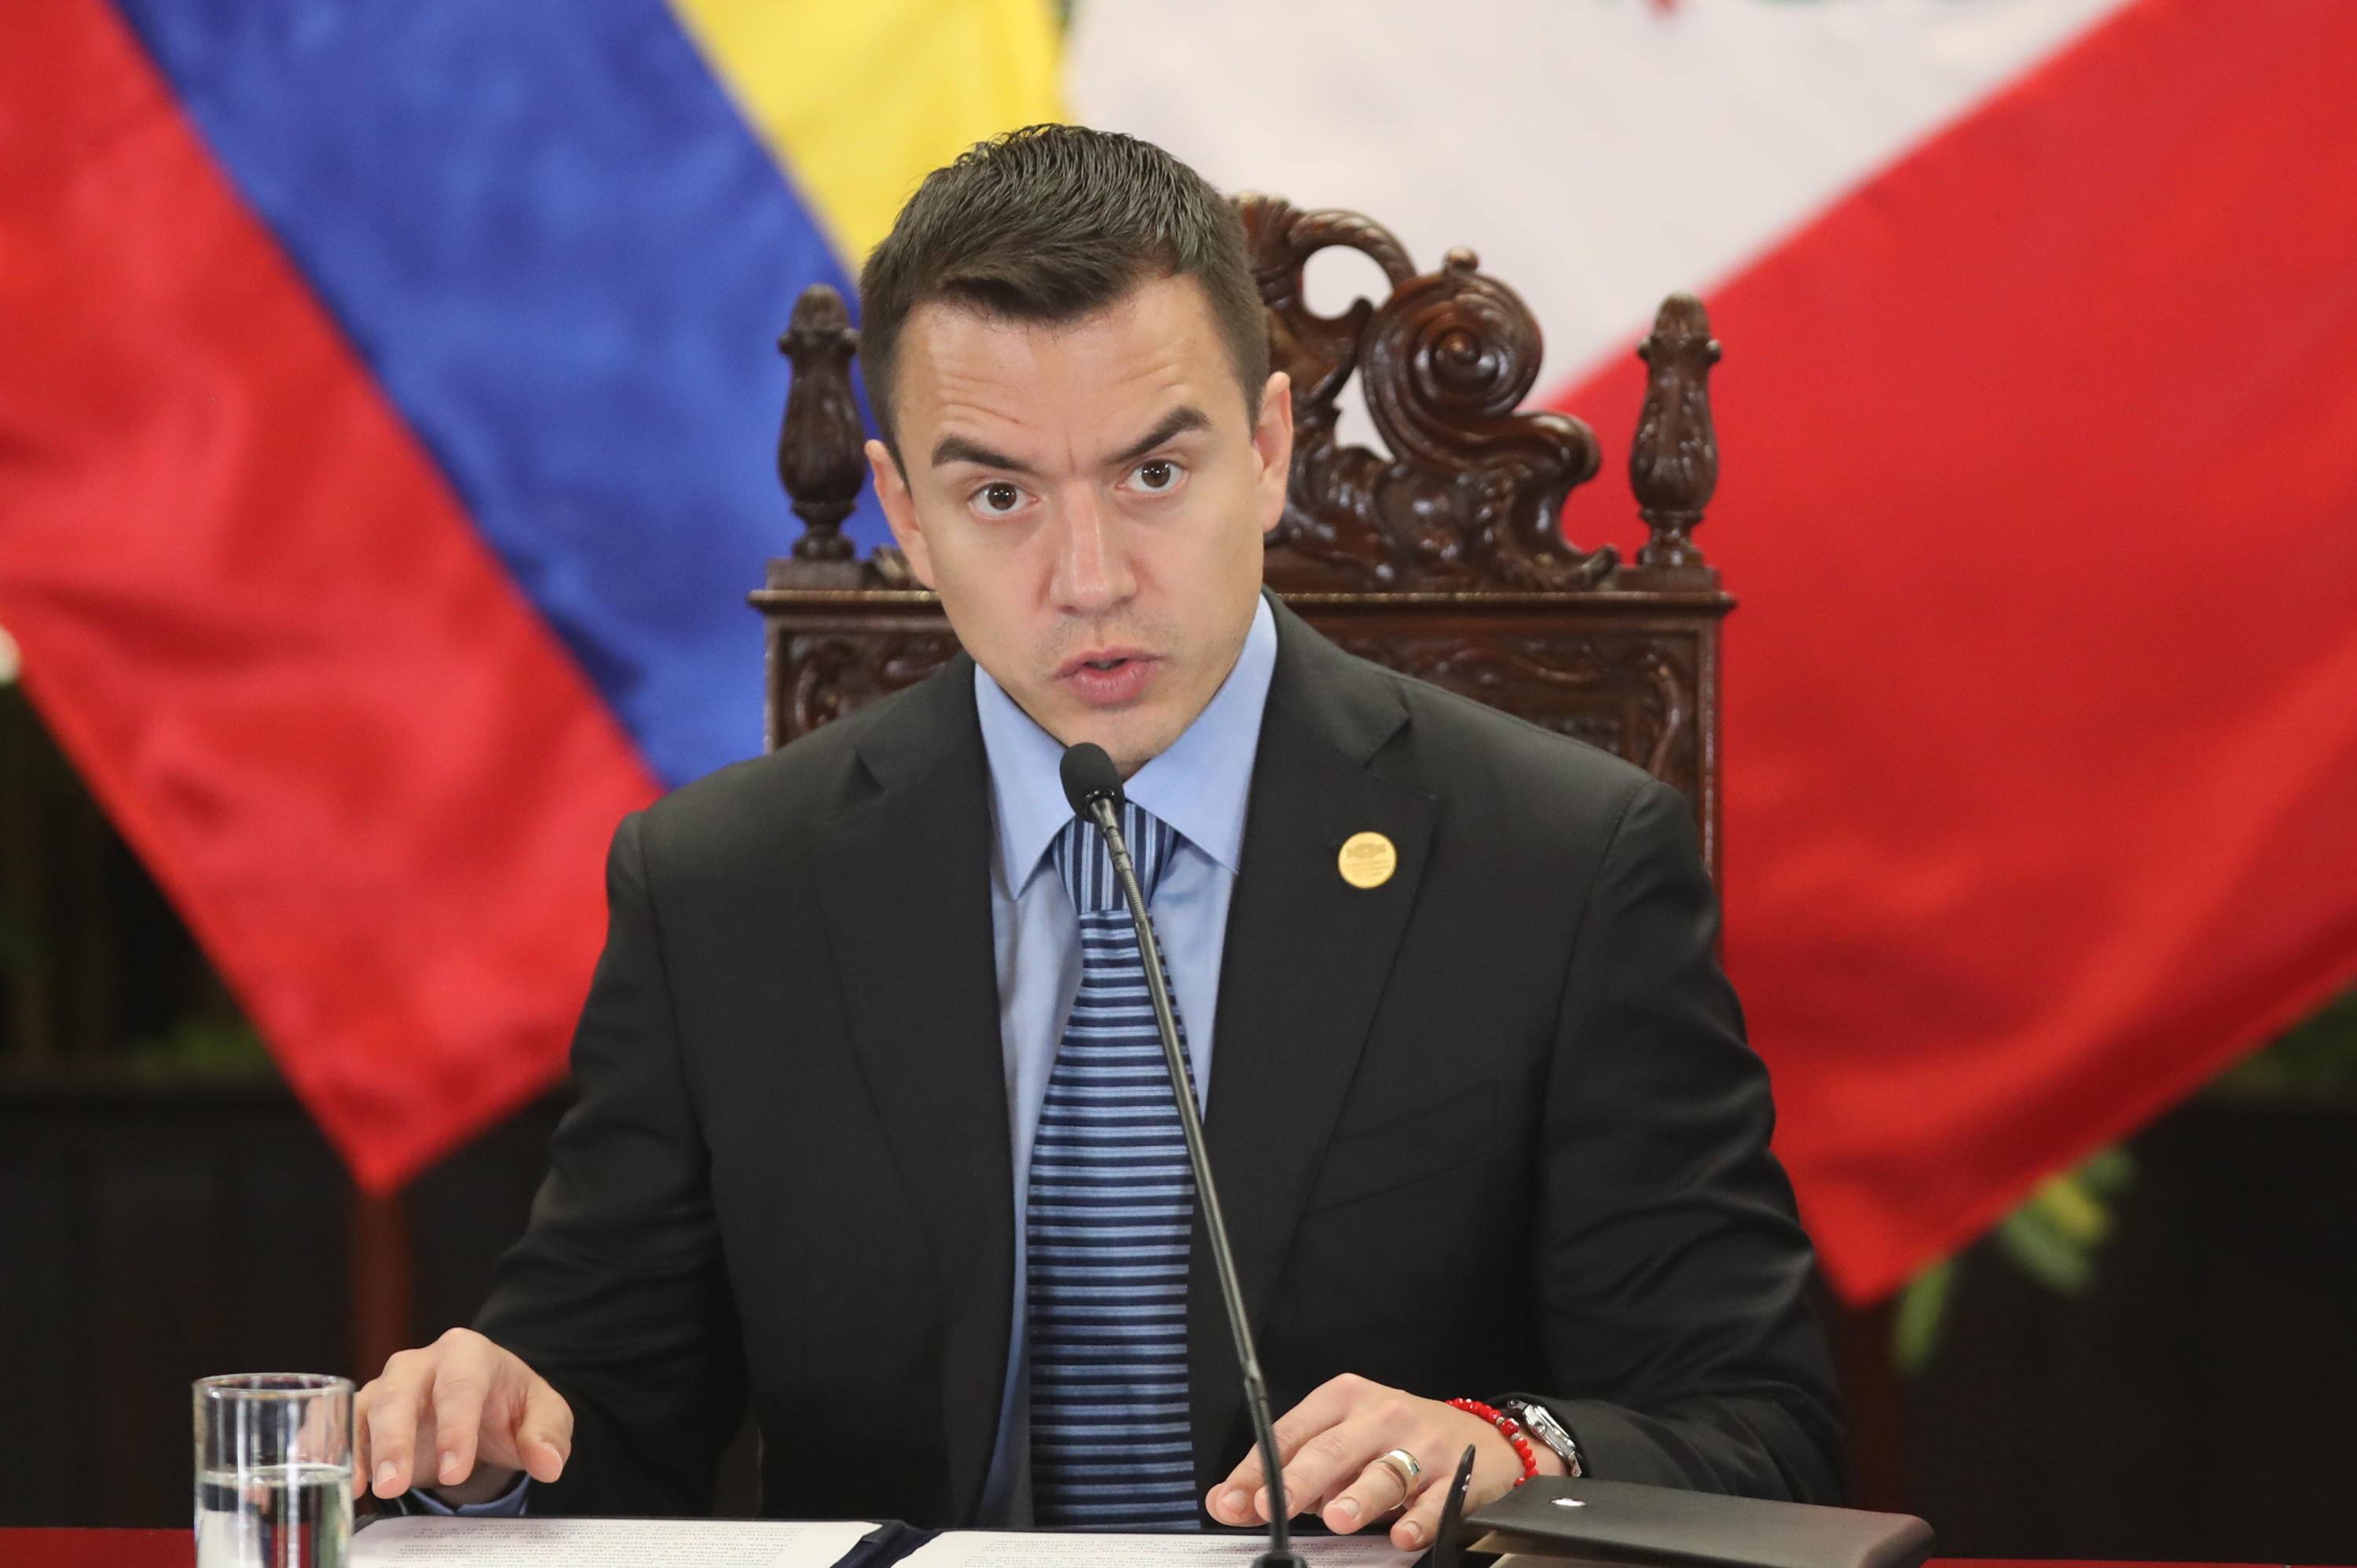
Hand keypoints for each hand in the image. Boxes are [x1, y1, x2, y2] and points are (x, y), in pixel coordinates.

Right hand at [354, 1328, 572, 1504]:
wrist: (487, 1404)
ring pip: (369, 1408)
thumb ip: (548, 1435)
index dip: (455, 1429)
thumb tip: (548, 1462)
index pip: (460, 1387)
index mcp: (469, 1353)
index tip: (454, 1472)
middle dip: (396, 1440)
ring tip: (366, 1487)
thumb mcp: (544, 1415)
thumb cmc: (512, 1406)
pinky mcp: (368, 1410)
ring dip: (364, 1449)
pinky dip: (342, 1451)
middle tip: (395, 1485)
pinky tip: (349, 1483)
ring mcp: (390, 1384)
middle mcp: (423, 1363)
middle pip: (402, 1394)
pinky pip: (346, 1425)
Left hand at [1206, 1375, 1563, 1550]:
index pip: (1290, 1434)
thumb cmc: (1393, 1438)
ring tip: (1337, 1517)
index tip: (1235, 1502)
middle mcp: (1379, 1414)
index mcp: (1341, 1399)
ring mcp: (1420, 1442)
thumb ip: (1286, 1471)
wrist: (1478, 1433)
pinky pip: (1434, 1500)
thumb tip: (1228, 1502)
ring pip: (1384, 1471)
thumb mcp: (1339, 1441)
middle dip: (1300, 1480)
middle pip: (1332, 1448)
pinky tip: (1402, 1535)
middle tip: (1274, 1507)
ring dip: (1359, 1495)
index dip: (1259, 1470)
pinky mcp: (1456, 1473)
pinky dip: (1418, 1519)